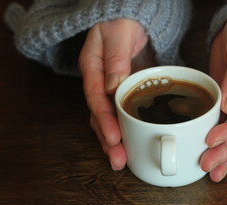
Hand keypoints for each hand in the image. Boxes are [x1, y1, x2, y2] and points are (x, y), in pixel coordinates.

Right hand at [79, 18, 154, 169]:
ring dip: (114, 141)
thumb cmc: (124, 20)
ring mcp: (111, 90)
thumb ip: (115, 56)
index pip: (96, 97)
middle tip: (118, 160)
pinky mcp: (125, 93)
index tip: (114, 137)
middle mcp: (99, 82)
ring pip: (109, 119)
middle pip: (100, 115)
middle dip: (108, 139)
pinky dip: (126, 131)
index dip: (104, 119)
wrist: (134, 19)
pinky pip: (122, 115)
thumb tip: (114, 84)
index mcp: (92, 67)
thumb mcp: (119, 32)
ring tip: (121, 161)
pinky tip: (131, 146)